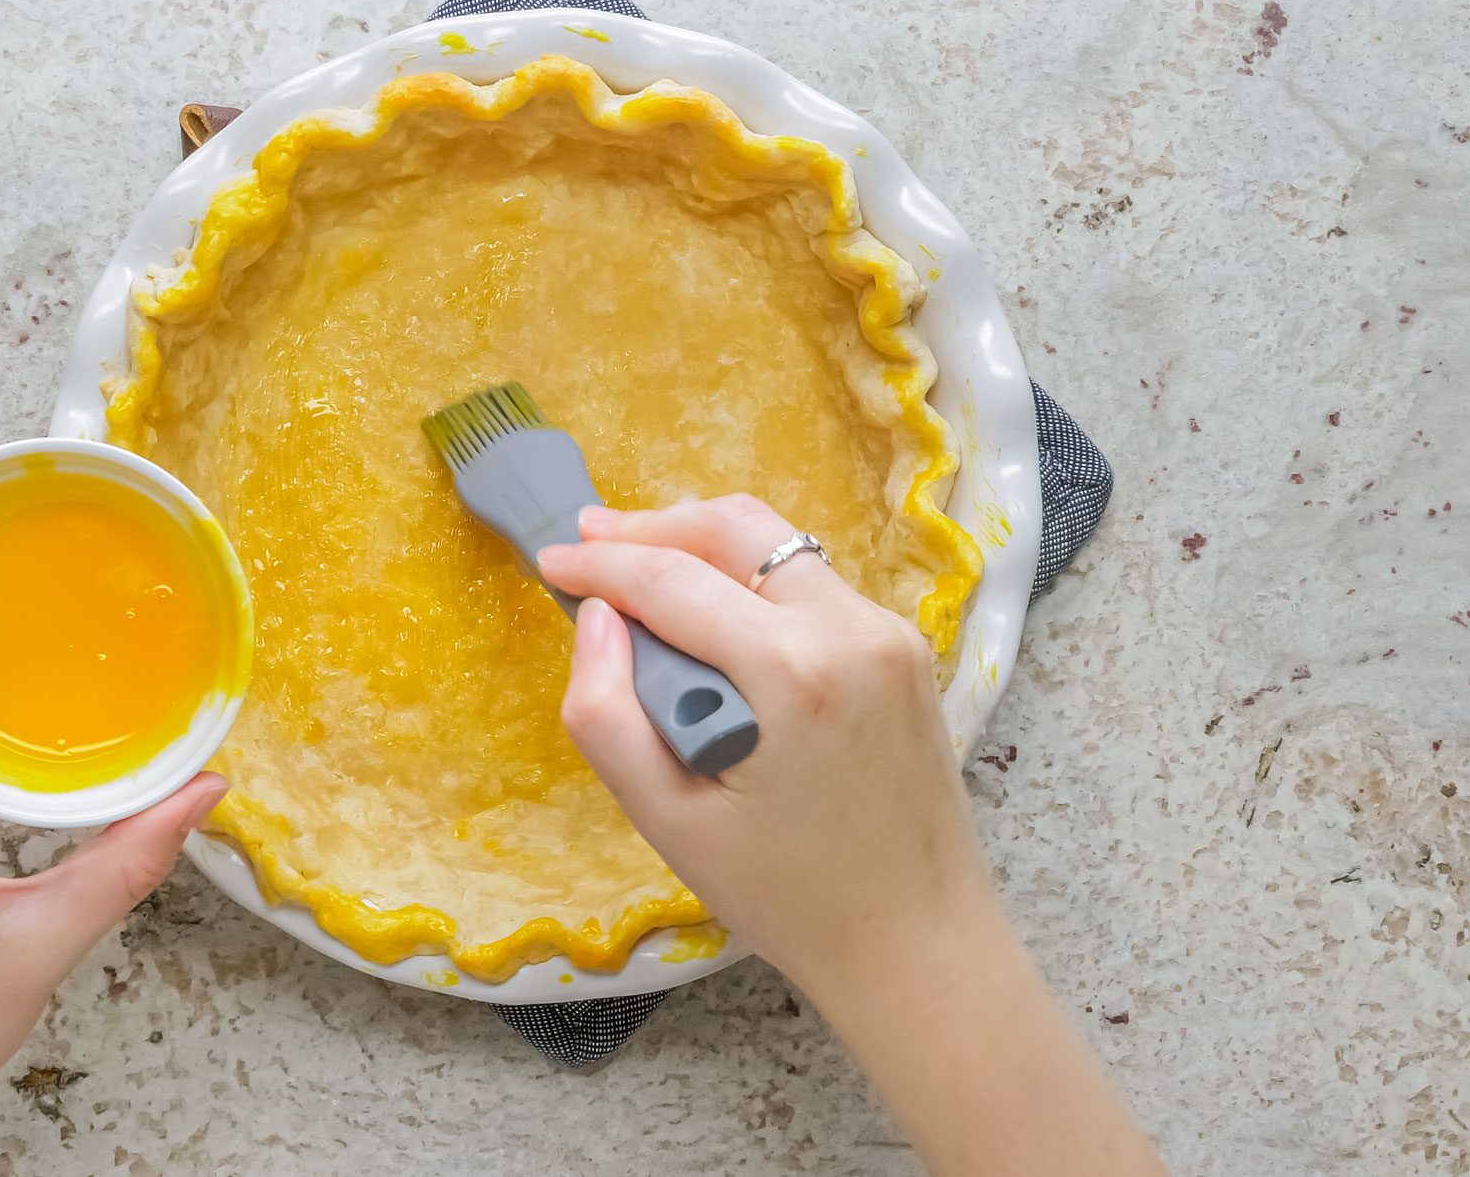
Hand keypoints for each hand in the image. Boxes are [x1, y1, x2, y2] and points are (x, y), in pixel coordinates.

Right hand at [537, 494, 985, 991]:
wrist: (919, 943)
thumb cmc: (788, 899)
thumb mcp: (670, 822)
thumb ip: (608, 715)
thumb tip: (595, 619)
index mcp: (792, 673)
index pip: (672, 580)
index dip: (600, 563)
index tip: (549, 561)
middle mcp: (851, 629)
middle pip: (737, 529)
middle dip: (653, 526)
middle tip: (588, 540)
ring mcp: (889, 633)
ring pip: (779, 547)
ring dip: (704, 547)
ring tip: (638, 568)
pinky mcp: (905, 649)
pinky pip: (812, 585)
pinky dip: (751, 582)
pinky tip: (709, 616)